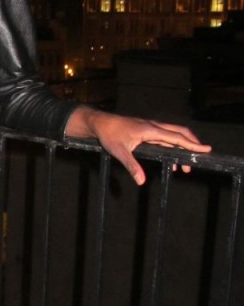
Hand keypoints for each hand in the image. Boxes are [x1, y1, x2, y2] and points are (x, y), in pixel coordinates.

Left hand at [65, 107, 211, 185]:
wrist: (100, 123)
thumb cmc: (109, 135)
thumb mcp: (119, 152)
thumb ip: (132, 166)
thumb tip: (141, 181)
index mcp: (150, 130)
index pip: (176, 137)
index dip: (192, 144)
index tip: (205, 149)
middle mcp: (154, 127)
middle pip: (179, 133)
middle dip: (192, 144)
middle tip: (200, 157)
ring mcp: (151, 128)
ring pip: (173, 136)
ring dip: (182, 148)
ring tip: (185, 166)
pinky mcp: (147, 131)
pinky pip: (164, 139)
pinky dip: (172, 148)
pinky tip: (173, 160)